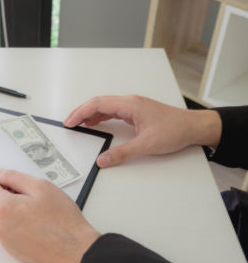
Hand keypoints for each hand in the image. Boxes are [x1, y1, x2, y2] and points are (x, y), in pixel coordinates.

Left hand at [0, 168, 99, 262]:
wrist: (74, 249)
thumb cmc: (61, 218)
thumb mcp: (39, 186)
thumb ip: (12, 176)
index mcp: (1, 208)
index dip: (5, 182)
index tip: (21, 187)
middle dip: (7, 196)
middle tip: (31, 199)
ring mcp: (3, 239)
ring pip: (0, 215)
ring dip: (12, 210)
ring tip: (35, 213)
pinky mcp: (10, 249)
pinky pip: (7, 229)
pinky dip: (16, 224)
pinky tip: (35, 225)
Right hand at [63, 95, 221, 167]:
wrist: (193, 127)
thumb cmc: (175, 131)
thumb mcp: (147, 145)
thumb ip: (122, 153)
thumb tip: (103, 159)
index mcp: (130, 105)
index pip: (98, 104)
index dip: (81, 112)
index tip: (70, 122)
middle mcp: (129, 102)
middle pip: (99, 102)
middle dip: (81, 112)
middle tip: (68, 123)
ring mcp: (133, 105)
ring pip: (105, 105)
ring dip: (90, 113)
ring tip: (77, 124)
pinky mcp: (136, 111)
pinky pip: (113, 110)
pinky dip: (100, 116)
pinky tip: (95, 123)